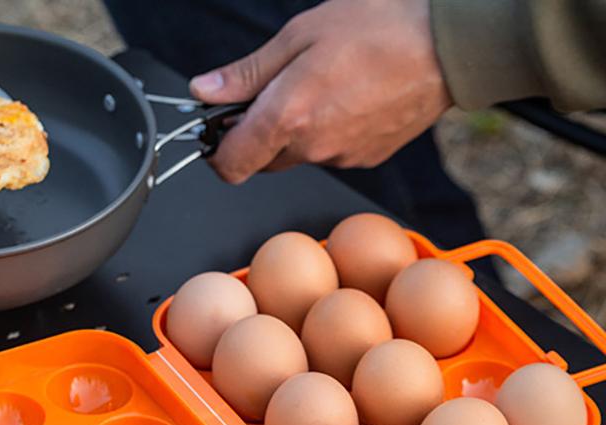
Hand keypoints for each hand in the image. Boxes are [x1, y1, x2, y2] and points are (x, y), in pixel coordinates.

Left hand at [189, 0, 450, 182]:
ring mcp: (339, 158)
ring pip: (295, 158)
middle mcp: (311, 148)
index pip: (230, 165)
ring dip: (293, 132)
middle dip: (256, 133)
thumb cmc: (380, 28)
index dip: (217, 151)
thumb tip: (205, 91)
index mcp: (288, 117)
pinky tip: (346, 98)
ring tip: (320, 86)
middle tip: (275, 90)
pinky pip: (328, 154)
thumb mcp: (300, 35)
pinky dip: (325, 133)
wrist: (449, 47)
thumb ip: (248, 73)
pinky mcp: (363, 160)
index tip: (217, 129)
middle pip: (260, 162)